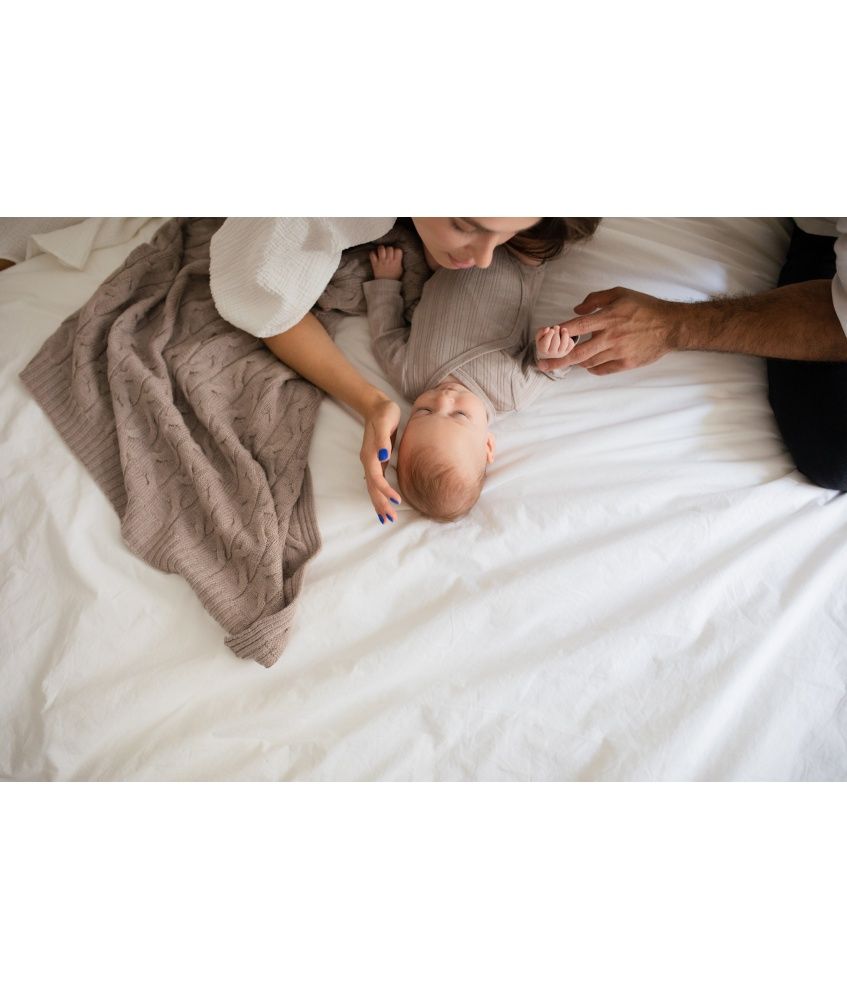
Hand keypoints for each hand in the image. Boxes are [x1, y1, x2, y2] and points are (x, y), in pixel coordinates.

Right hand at [359, 396, 401, 522]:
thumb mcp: (385, 420)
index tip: (397, 501)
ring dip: (379, 503)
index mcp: (370, 454)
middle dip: (380, 504)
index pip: (377, 479)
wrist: (376, 405)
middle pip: (372, 488)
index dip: (386, 491)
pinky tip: (385, 502)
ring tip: (387, 518)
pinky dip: (380, 494)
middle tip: (390, 520)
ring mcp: (371, 462)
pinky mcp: (377, 461)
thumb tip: (384, 456)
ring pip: (373, 488)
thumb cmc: (384, 412)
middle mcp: (368, 461)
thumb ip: (382, 439)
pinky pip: (376, 482)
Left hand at [369, 245, 403, 280]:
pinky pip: (372, 254)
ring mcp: (381, 261)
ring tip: (381, 251)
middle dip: (389, 249)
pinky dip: (372, 253)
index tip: (395, 253)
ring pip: (381, 249)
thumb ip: (399, 261)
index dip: (397, 250)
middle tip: (388, 253)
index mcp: (396, 262)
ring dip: (381, 249)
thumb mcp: (400, 269)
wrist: (385, 285)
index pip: (398, 250)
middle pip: (389, 248)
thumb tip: (398, 255)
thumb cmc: (394, 277)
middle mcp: (389, 260)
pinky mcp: (374, 263)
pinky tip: (375, 255)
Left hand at [535, 287, 683, 374]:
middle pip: (577, 353)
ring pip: (588, 363)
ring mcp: (618, 352)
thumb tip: (576, 309)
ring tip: (569, 360)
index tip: (544, 338)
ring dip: (576, 362)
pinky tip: (589, 364)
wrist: (670, 326)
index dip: (558, 333)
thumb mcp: (620, 293)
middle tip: (543, 365)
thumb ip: (595, 298)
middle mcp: (610, 337)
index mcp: (607, 318)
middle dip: (557, 361)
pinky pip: (602, 370)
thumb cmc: (645, 307)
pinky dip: (592, 368)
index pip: (576, 327)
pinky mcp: (626, 364)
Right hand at [535, 324, 575, 359]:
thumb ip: (541, 332)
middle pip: (556, 342)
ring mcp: (560, 353)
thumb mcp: (539, 336)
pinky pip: (570, 344)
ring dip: (565, 334)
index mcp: (543, 350)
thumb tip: (547, 328)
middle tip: (556, 326)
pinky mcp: (567, 351)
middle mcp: (552, 353)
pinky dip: (569, 339)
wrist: (549, 350)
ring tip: (563, 329)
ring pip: (564, 344)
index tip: (551, 329)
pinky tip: (565, 336)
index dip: (549, 335)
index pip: (545, 343)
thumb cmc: (543, 341)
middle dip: (557, 332)